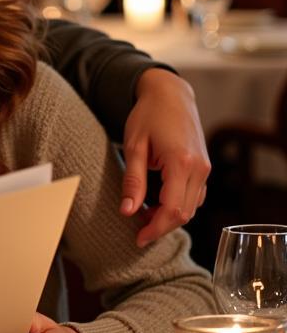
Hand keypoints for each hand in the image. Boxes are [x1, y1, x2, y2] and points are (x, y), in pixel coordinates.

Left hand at [121, 68, 209, 246]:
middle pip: (185, 213)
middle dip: (161, 226)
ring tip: (143, 215)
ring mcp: (205, 167)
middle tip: (137, 230)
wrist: (169, 94)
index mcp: (182, 163)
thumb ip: (132, 180)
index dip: (155, 229)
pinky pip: (195, 195)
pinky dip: (178, 205)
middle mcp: (199, 168)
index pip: (173, 210)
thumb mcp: (134, 146)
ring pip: (192, 207)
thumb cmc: (147, 115)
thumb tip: (127, 211)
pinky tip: (156, 203)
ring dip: (169, 217)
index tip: (138, 239)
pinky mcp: (204, 166)